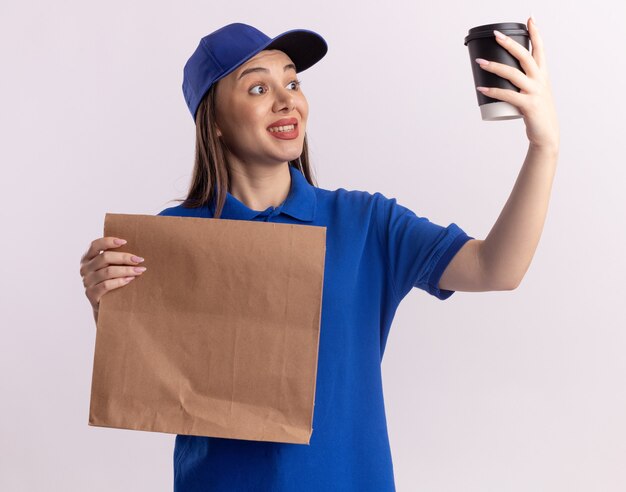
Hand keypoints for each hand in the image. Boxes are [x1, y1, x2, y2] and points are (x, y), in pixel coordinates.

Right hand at [79, 237, 146, 323]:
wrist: (105, 306)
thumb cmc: (111, 281)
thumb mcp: (109, 267)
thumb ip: (115, 258)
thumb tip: (135, 251)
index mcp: (87, 258)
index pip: (95, 245)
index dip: (109, 241)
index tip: (125, 241)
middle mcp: (84, 269)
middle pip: (105, 258)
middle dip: (124, 257)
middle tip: (139, 259)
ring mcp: (86, 282)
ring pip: (108, 271)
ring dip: (126, 270)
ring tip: (139, 270)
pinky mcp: (91, 294)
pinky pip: (106, 285)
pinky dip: (120, 281)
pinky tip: (130, 279)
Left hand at [475, 16, 559, 152]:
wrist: (546, 133)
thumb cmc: (537, 112)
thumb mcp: (535, 92)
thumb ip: (524, 83)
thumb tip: (503, 75)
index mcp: (543, 75)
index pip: (540, 50)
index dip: (535, 34)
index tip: (530, 19)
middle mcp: (540, 80)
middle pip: (524, 56)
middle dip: (510, 43)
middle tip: (496, 35)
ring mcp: (535, 92)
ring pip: (513, 74)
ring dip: (494, 66)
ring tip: (480, 62)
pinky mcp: (528, 105)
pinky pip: (507, 95)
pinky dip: (493, 91)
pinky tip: (482, 88)